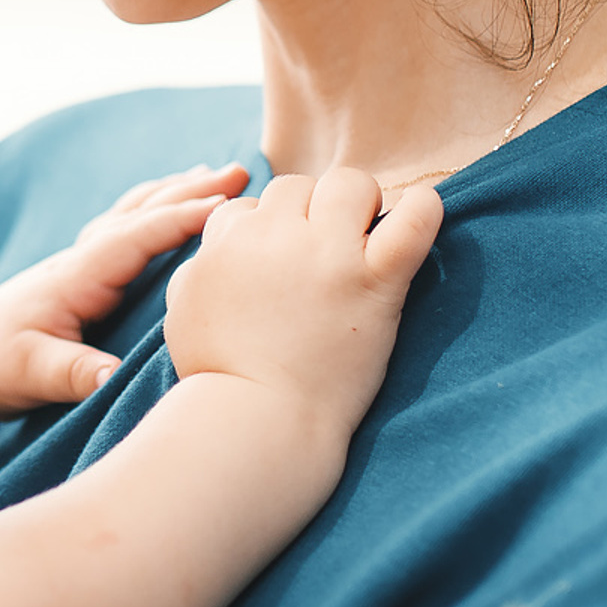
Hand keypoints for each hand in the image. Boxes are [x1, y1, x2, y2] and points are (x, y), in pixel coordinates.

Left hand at [0, 164, 246, 436]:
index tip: (230, 204)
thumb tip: (115, 378)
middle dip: (191, 190)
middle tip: (241, 170)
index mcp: (74, 276)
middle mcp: (77, 260)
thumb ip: (74, 374)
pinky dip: (153, 212)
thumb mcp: (32, 375)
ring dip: (173, 193)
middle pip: (140, 212)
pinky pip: (125, 231)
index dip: (182, 220)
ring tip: (213, 174)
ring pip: (132, 215)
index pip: (136, 237)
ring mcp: (76, 264)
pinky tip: (168, 211)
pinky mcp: (77, 277)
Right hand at [165, 169, 440, 439]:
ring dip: (356, 206)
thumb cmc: (217, 374)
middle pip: (296, 186)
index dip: (263, 234)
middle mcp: (275, 235)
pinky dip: (423, 208)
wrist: (259, 421)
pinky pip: (413, 221)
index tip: (276, 268)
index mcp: (229, 241)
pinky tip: (422, 210)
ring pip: (349, 184)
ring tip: (363, 242)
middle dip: (307, 213)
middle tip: (321, 257)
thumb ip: (201, 261)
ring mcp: (328, 255)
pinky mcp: (375, 281)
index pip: (247, 207)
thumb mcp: (183, 306)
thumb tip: (220, 240)